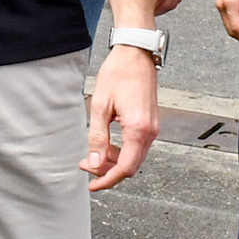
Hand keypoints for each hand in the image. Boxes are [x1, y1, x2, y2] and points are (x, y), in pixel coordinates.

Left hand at [82, 44, 156, 190]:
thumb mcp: (100, 106)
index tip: (92, 185)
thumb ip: (98, 137)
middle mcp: (150, 131)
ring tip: (93, 155)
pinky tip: (107, 145)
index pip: (125, 168)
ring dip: (114, 161)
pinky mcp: (150, 122)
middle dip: (108, 171)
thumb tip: (95, 163)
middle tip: (86, 166)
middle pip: (131, 166)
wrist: (136, 53)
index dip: (107, 180)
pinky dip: (121, 150)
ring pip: (134, 157)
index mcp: (138, 129)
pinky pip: (137, 146)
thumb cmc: (118, 73)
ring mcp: (152, 127)